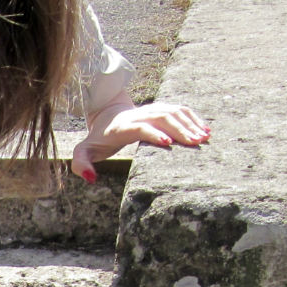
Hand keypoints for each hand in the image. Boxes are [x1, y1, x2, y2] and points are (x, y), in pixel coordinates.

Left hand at [71, 101, 210, 182]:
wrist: (106, 114)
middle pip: (161, 117)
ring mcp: (151, 109)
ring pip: (173, 111)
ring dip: (190, 123)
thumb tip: (90, 178)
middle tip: (196, 144)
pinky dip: (193, 118)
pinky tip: (205, 130)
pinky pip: (179, 110)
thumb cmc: (97, 139)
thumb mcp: (83, 151)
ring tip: (204, 138)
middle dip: (179, 129)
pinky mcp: (160, 108)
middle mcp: (138, 114)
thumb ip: (81, 164)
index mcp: (122, 126)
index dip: (152, 133)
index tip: (168, 143)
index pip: (139, 126)